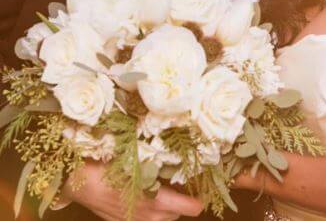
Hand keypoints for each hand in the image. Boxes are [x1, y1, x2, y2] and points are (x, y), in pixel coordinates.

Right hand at [61, 161, 203, 220]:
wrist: (78, 180)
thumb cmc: (108, 164)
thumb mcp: (135, 160)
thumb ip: (157, 165)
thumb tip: (179, 157)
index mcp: (154, 199)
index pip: (186, 208)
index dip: (195, 202)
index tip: (201, 195)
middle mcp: (147, 215)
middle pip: (176, 214)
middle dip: (181, 202)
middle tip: (182, 184)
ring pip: (162, 220)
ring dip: (167, 209)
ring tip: (165, 190)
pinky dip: (152, 213)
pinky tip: (147, 198)